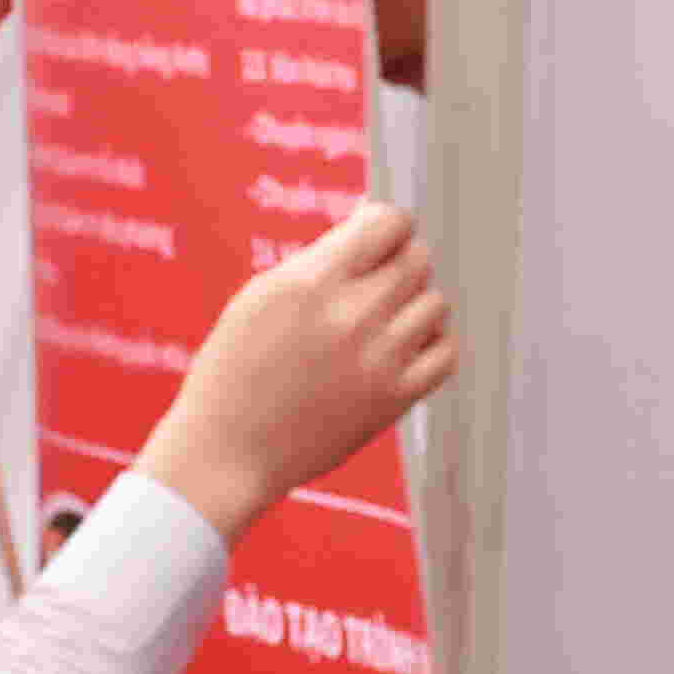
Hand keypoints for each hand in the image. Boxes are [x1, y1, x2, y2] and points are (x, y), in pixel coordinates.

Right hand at [141, 204, 457, 538]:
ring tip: (383, 320)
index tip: (375, 238)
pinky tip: (404, 348)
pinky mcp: (393, 400)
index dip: (387, 225)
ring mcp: (378, 360)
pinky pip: (446, 353)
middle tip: (375, 282)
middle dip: (399, 261)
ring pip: (435, 303)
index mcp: (312, 282)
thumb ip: (319, 262)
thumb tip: (370, 229)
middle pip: (418, 259)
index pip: (389, 223)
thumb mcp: (261, 297)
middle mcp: (351, 316)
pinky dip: (433, 344)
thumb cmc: (234, 371)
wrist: (227, 450)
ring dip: (415, 304)